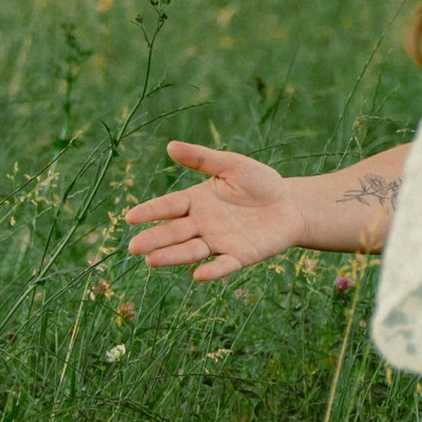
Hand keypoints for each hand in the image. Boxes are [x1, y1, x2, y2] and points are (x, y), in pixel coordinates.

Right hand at [123, 144, 307, 280]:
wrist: (291, 204)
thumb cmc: (260, 182)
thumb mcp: (232, 165)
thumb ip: (202, 158)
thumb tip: (170, 146)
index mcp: (197, 201)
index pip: (170, 206)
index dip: (151, 211)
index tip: (130, 217)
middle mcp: (203, 224)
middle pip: (175, 233)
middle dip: (155, 239)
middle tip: (134, 248)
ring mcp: (220, 242)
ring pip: (192, 250)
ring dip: (173, 256)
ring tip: (151, 261)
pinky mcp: (240, 256)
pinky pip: (224, 264)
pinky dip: (212, 271)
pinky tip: (198, 275)